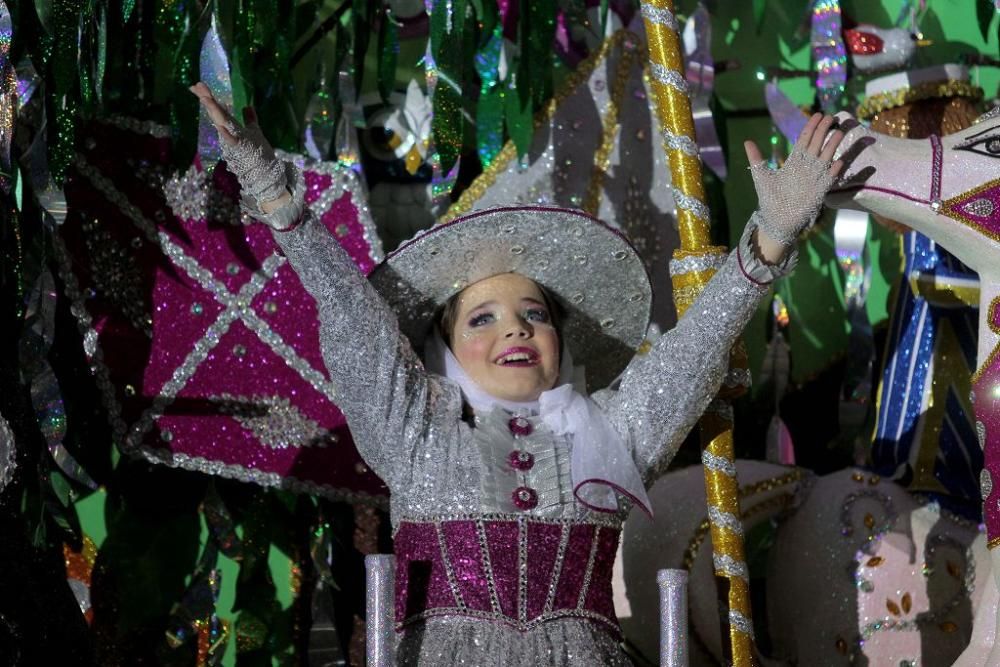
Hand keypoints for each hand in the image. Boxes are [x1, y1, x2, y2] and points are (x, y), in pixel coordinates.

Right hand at [189, 82, 290, 214]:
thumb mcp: (254, 131)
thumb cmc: (257, 153)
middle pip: (217, 113)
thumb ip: (250, 119)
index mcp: (232, 127)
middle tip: (196, 86)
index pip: (219, 109)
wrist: (263, 172)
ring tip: (206, 98)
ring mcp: (233, 140)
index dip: (209, 98)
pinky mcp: (241, 149)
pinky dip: (225, 134)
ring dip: (214, 111)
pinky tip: (220, 126)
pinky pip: (231, 141)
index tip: (198, 85)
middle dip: (207, 100)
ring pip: (222, 123)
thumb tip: (248, 106)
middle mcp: (229, 133)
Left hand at [744, 113, 846, 252]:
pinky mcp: (818, 192)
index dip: (811, 127)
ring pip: (825, 158)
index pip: (804, 140)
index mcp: (794, 162)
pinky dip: (833, 171)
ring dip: (831, 146)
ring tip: (838, 132)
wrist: (776, 219)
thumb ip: (756, 158)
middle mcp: (806, 167)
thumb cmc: (770, 198)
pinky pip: (828, 179)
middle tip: (831, 116)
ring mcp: (814, 178)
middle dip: (823, 131)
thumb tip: (747, 141)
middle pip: (816, 145)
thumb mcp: (761, 176)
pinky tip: (839, 162)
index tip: (818, 114)